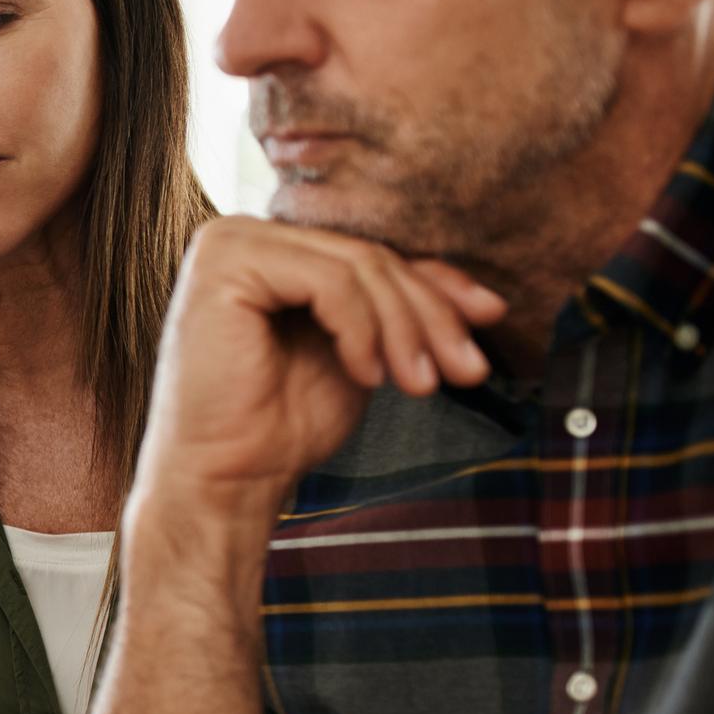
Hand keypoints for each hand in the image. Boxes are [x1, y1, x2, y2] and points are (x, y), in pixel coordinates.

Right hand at [137, 217, 504, 526]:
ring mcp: (228, 244)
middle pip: (368, 256)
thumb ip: (398, 313)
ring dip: (404, 329)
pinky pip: (330, 282)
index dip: (436, 285)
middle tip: (466, 369)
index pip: (369, 252)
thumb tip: (488, 300)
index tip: (490, 318)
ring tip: (421, 385)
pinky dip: (362, 330)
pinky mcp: (225, 264)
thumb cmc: (278, 427)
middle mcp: (241, 234)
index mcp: (268, 250)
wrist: (223, 479)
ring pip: (357, 266)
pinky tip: (367, 376)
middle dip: (429, 315)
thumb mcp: (360, 354)